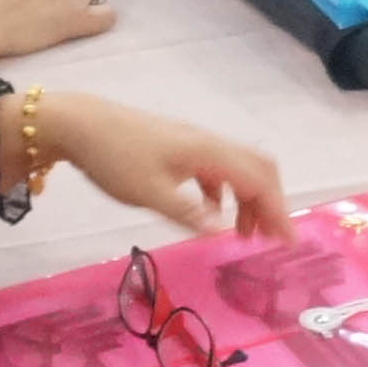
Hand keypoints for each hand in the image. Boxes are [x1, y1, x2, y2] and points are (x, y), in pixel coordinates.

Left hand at [33, 90, 282, 232]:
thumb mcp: (148, 192)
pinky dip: (226, 193)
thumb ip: (187, 213)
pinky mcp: (181, 147)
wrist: (80, 124)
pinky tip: (212, 213)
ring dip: (249, 200)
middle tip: (271, 240)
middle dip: (270, 204)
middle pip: (258, 170)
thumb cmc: (114, 157)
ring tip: (243, 234)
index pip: (258, 180)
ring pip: (239, 169)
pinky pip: (218, 169)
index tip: (287, 242)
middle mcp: (210, 143)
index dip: (277, 211)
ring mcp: (196, 143)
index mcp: (208, 152)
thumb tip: (222, 230)